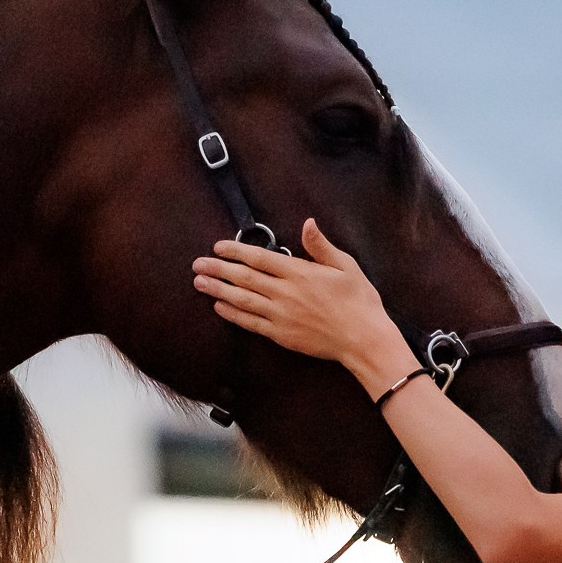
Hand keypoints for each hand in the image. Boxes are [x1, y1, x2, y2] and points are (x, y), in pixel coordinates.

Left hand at [191, 219, 412, 383]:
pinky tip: (219, 307)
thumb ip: (321, 246)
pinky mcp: (281, 335)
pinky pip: (250, 323)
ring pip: (242, 300)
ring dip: (218, 290)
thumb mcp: (346, 266)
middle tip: (197, 264)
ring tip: (199, 283)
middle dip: (218, 270)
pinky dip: (233, 314)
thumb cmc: (359, 301)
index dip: (236, 251)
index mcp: (300, 273)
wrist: (364, 339)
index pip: (260, 258)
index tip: (218, 247)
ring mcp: (281, 315)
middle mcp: (286, 293)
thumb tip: (308, 223)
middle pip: (244, 278)